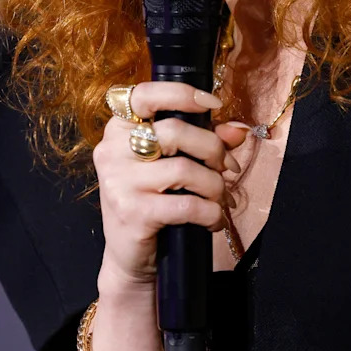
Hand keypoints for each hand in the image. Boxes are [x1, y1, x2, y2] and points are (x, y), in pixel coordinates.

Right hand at [93, 81, 248, 290]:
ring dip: (214, 186)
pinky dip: (210, 213)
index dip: (181, 93)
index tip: (212, 103)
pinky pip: (187, 205)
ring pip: (185, 170)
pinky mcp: (132, 213)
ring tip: (218, 198)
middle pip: (175, 131)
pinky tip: (212, 220)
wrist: (131, 256)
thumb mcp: (175, 165)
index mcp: (118, 130)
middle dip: (212, 149)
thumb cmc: (154, 202)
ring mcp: (119, 183)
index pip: (143, 95)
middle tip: (225, 168)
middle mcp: (112, 151)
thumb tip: (239, 130)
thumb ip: (204, 141)